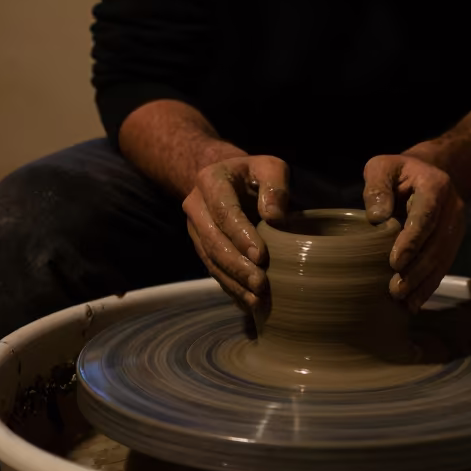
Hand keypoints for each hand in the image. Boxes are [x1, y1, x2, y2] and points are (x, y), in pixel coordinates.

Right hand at [183, 155, 288, 309]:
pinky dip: (231, 288)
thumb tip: (274, 216)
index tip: (262, 256)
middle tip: (261, 284)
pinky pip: (213, 270)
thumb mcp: (270, 167)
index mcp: (210, 180)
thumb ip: (276, 185)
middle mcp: (195, 206)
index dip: (241, 236)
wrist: (228, 179)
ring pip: (210, 260)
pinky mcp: (201, 247)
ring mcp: (195, 229)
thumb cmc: (254, 174)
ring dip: (233, 282)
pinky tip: (248, 303)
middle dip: (237, 266)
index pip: (224, 212)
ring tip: (257, 300)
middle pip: (214, 241)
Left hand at [363, 154, 465, 310]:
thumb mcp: (381, 167)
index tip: (395, 261)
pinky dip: (429, 286)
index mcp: (435, 185)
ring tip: (403, 300)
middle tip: (395, 289)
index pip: (426, 215)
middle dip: (417, 269)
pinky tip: (414, 303)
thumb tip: (377, 217)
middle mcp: (452, 207)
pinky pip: (443, 266)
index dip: (413, 240)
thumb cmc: (398, 172)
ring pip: (443, 258)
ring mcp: (456, 226)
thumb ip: (376, 187)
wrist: (427, 174)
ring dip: (424, 282)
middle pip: (437, 243)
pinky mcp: (453, 242)